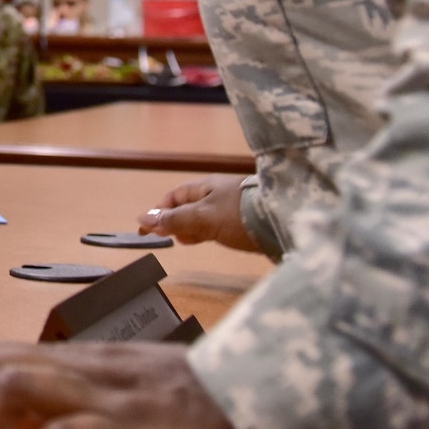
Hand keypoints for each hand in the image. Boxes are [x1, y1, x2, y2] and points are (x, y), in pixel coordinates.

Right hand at [136, 175, 259, 252]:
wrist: (285, 222)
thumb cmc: (240, 215)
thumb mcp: (203, 218)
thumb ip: (174, 220)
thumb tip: (143, 218)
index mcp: (206, 187)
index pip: (175, 196)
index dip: (159, 211)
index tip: (147, 229)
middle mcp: (218, 195)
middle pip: (188, 206)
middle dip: (173, 220)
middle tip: (164, 238)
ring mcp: (233, 208)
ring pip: (202, 217)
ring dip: (189, 228)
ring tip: (182, 241)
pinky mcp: (245, 223)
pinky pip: (216, 226)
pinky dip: (204, 233)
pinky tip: (204, 240)